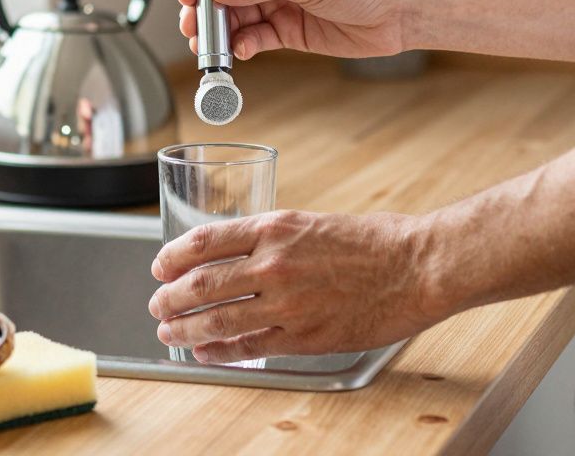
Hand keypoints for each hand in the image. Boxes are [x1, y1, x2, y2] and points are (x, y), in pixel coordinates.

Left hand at [147, 210, 444, 363]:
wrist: (417, 266)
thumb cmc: (372, 242)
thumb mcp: (310, 222)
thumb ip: (270, 239)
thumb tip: (232, 255)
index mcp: (274, 228)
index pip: (203, 242)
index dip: (171, 257)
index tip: (159, 267)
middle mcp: (274, 263)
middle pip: (201, 283)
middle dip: (169, 297)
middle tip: (157, 304)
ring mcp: (288, 302)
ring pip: (217, 319)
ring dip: (185, 328)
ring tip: (170, 332)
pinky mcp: (305, 336)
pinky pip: (250, 346)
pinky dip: (220, 352)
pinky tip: (206, 353)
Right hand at [177, 0, 417, 59]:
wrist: (400, 12)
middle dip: (206, 12)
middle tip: (194, 32)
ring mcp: (278, 3)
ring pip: (236, 19)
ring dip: (221, 34)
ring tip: (211, 50)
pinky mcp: (288, 31)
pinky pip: (256, 38)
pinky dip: (244, 46)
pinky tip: (241, 52)